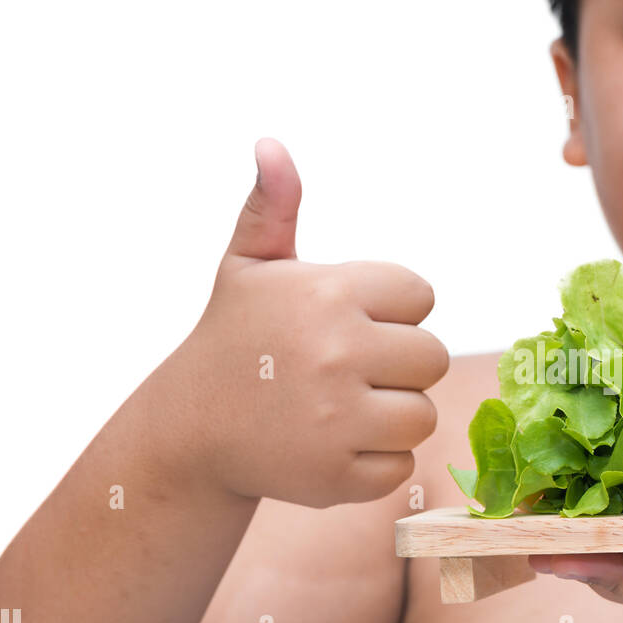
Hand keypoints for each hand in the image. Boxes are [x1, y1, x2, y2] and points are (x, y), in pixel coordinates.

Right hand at [170, 138, 448, 506]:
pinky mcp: (337, 476)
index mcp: (327, 292)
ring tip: (342, 409)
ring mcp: (337, 420)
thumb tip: (271, 145)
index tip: (350, 323)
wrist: (190, 430)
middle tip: (348, 371)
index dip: (391, 311)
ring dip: (392, 416)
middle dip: (399, 365)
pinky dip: (374, 463)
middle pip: (432, 357)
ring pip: (422, 415)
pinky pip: (401, 466)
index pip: (420, 296)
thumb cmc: (234, 339)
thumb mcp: (247, 267)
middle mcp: (336, 352)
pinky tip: (333, 445)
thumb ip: (273, 207)